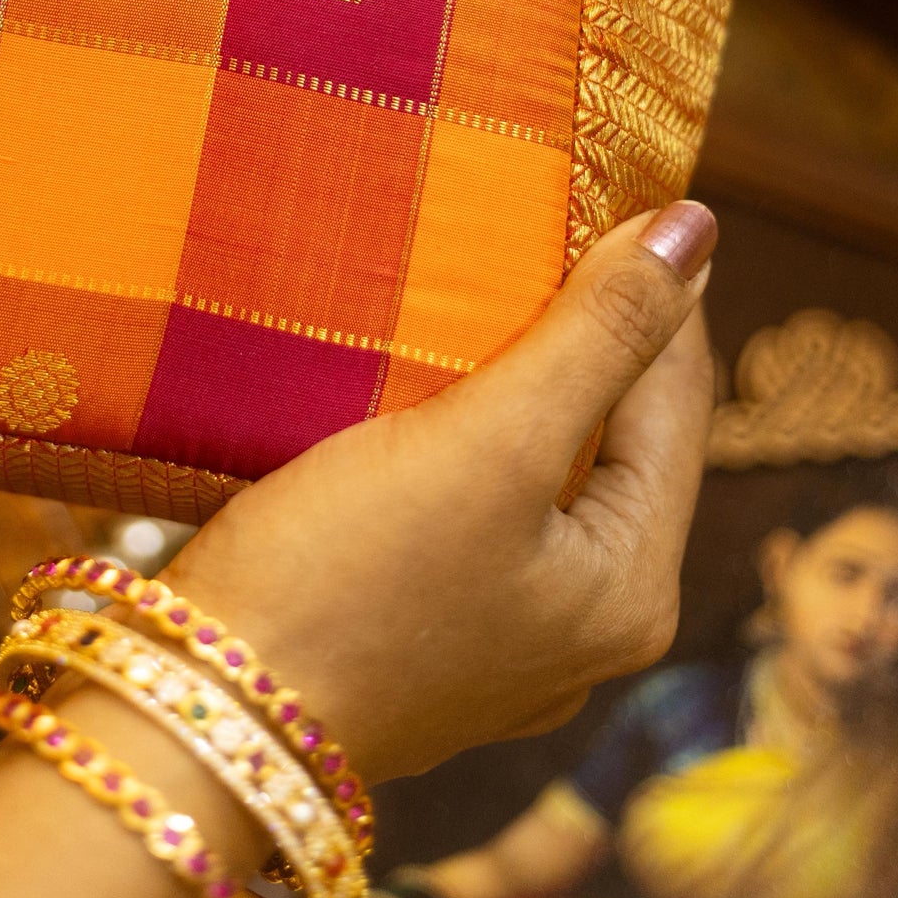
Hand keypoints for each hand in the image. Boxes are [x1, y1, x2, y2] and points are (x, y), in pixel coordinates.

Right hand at [165, 201, 716, 783]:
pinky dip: (461, 430)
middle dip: (583, 329)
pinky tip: (415, 381)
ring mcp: (504, 638)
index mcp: (634, 588)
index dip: (649, 284)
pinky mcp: (423, 629)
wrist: (198, 715)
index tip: (609, 182)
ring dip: (517, 374)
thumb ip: (599, 335)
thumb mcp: (490, 442)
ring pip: (541, 467)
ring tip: (475, 279)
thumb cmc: (345, 578)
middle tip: (540, 214)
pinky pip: (476, 502)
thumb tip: (698, 229)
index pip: (674, 396)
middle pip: (613, 436)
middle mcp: (587, 627)